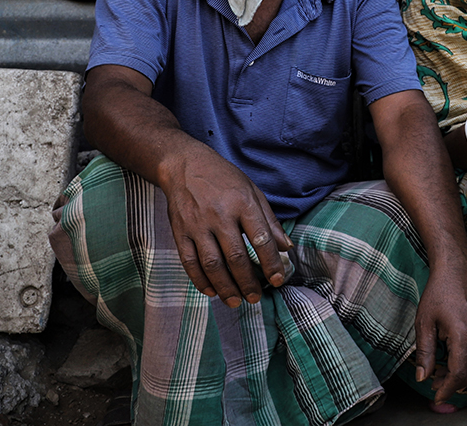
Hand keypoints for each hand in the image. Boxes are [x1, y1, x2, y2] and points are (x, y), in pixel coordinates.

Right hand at [159, 150, 292, 307]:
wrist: (184, 165)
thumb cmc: (224, 178)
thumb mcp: (252, 191)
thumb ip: (269, 221)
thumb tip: (286, 248)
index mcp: (243, 203)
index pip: (261, 239)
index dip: (271, 263)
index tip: (278, 279)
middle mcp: (220, 215)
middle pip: (236, 257)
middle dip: (248, 282)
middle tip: (255, 298)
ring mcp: (198, 225)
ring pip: (213, 264)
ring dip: (225, 287)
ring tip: (236, 301)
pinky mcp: (180, 232)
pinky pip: (190, 262)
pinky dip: (200, 280)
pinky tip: (211, 291)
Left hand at [410, 260, 466, 404]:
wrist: (456, 271)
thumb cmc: (438, 292)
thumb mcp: (424, 322)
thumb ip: (424, 352)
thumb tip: (423, 377)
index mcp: (462, 335)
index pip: (459, 373)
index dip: (447, 389)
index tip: (436, 397)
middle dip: (452, 385)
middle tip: (434, 385)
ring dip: (461, 376)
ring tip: (440, 374)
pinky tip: (452, 361)